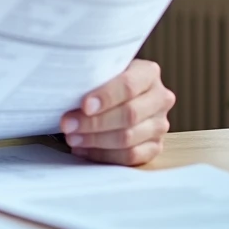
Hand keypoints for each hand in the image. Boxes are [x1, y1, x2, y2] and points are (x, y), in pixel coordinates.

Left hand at [60, 59, 174, 165]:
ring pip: (128, 138)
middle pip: (129, 114)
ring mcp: (160, 125)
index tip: (84, 106)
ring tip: (72, 138)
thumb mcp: (101, 71)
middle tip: (68, 124)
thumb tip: (67, 91)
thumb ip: (92, 78)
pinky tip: (84, 149)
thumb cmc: (103, 81)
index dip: (106, 97)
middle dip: (94, 122)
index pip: (129, 85)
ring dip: (95, 140)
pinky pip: (131, 157)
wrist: (116, 95)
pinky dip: (104, 155)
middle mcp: (160, 98)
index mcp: (148, 73)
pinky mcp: (155, 147)